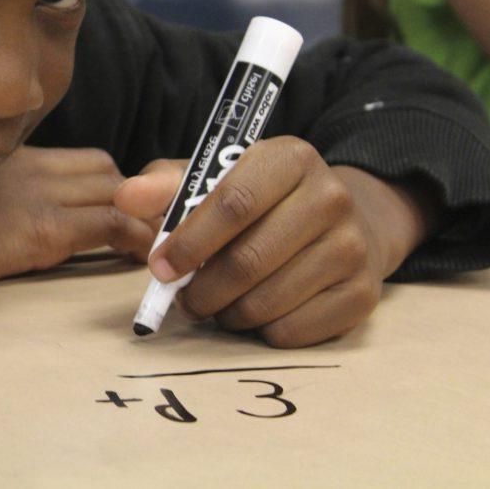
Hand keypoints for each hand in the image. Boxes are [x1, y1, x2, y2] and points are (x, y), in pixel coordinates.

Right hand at [0, 146, 154, 285]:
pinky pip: (109, 224)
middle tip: (138, 234)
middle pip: (106, 171)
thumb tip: (17, 219)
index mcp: (13, 160)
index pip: (86, 161)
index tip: (124, 215)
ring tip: (145, 246)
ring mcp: (37, 196)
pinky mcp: (40, 228)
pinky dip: (131, 239)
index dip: (113, 188)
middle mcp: (30, 168)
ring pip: (116, 191)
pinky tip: (135, 259)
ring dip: (135, 217)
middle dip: (129, 200)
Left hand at [114, 137, 435, 346]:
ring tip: (216, 302)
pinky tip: (256, 311)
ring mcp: (353, 247)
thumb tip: (125, 197)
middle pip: (248, 260)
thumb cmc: (262, 200)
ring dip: (226, 313)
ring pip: (266, 302)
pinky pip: (292, 331)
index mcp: (290, 157)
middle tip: (182, 299)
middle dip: (201, 290)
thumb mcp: (216, 179)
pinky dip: (260, 331)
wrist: (343, 221)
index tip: (159, 267)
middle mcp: (331, 197)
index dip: (190, 241)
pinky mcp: (363, 295)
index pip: (234, 202)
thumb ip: (167, 186)